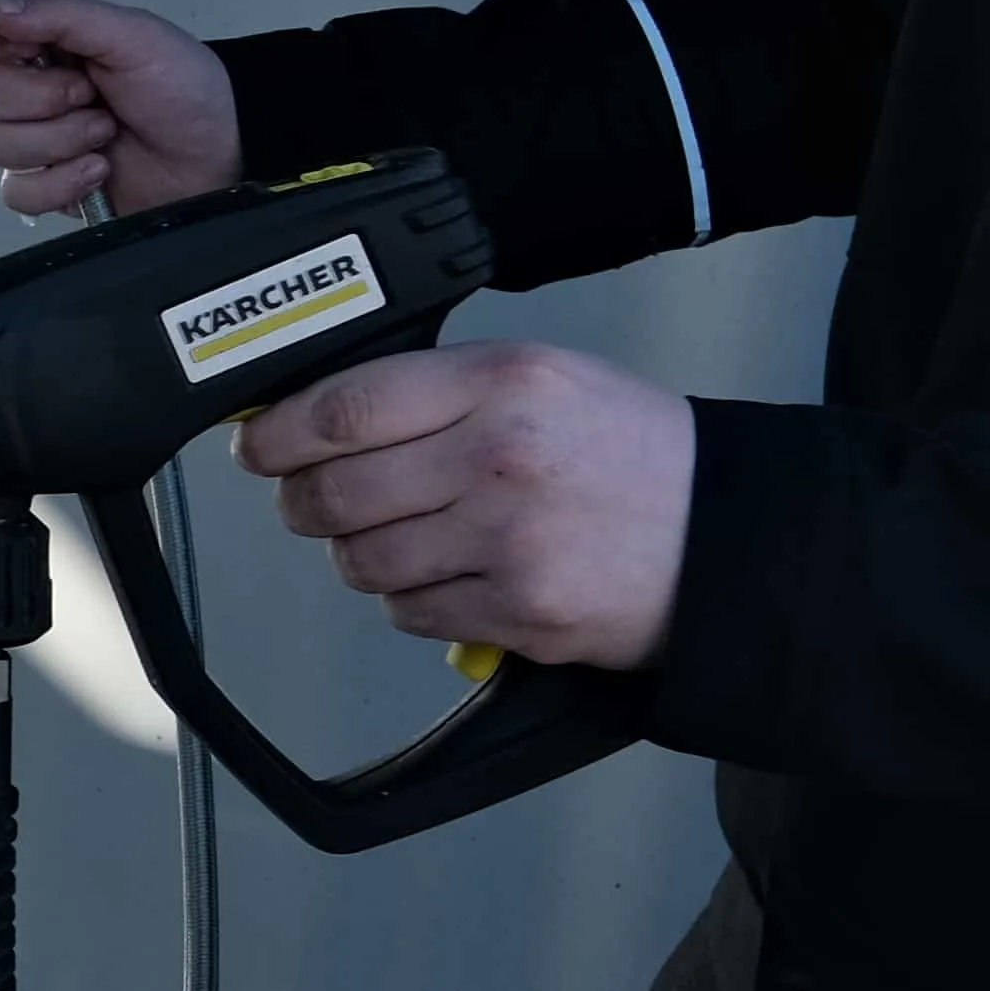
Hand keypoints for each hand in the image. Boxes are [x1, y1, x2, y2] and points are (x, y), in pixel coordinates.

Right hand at [0, 0, 242, 214]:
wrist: (218, 157)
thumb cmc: (185, 90)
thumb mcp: (134, 36)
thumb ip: (63, 15)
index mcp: (41, 38)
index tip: (23, 45)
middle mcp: (25, 85)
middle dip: (37, 97)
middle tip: (88, 94)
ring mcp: (30, 138)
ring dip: (59, 140)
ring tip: (105, 133)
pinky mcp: (41, 185)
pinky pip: (15, 191)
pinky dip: (61, 182)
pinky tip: (98, 170)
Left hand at [241, 345, 694, 666]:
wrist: (731, 533)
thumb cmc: (627, 453)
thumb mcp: (539, 379)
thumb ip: (429, 391)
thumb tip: (306, 416)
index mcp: (503, 382)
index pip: (343, 408)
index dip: (278, 434)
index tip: (259, 446)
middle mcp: (500, 457)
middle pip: (332, 493)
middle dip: (306, 502)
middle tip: (317, 499)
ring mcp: (508, 540)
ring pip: (359, 561)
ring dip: (363, 553)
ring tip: (412, 534)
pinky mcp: (518, 611)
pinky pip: (407, 611)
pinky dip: (414, 599)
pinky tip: (459, 573)